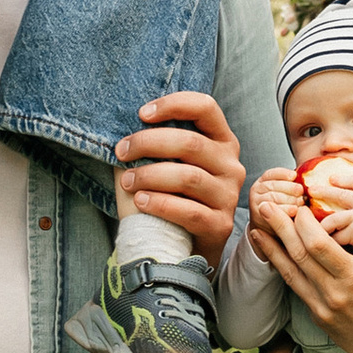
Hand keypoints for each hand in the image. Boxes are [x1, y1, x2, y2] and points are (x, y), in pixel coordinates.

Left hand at [112, 91, 245, 266]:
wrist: (185, 247)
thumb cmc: (172, 197)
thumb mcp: (169, 164)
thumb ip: (158, 143)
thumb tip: (125, 125)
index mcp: (222, 141)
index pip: (205, 107)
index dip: (173, 104)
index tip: (141, 114)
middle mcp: (231, 165)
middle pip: (191, 143)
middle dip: (148, 143)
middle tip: (121, 152)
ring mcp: (229, 196)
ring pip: (188, 177)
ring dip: (150, 176)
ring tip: (127, 182)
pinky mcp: (221, 225)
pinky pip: (189, 212)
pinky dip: (160, 204)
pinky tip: (140, 202)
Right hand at [248, 165, 305, 230]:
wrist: (270, 225)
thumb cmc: (283, 205)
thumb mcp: (286, 192)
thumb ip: (292, 185)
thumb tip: (309, 179)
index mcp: (264, 181)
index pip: (271, 174)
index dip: (283, 173)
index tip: (294, 175)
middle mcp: (257, 190)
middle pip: (272, 185)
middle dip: (289, 188)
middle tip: (301, 191)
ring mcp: (256, 202)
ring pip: (272, 197)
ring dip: (288, 199)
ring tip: (300, 202)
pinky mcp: (258, 215)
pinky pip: (271, 211)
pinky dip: (285, 210)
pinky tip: (294, 210)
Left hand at [252, 198, 352, 352]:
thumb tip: (329, 224)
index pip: (319, 243)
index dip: (304, 222)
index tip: (300, 206)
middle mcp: (335, 291)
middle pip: (300, 253)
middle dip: (280, 227)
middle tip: (265, 206)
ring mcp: (322, 306)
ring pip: (291, 270)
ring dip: (272, 247)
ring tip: (256, 228)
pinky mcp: (315, 315)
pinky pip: (295, 285)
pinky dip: (281, 266)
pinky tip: (272, 254)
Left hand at [301, 160, 352, 260]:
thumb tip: (351, 203)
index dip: (344, 179)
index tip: (332, 177)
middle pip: (341, 195)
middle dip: (324, 191)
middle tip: (311, 190)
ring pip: (333, 216)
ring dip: (321, 221)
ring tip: (311, 224)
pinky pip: (336, 235)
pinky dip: (328, 239)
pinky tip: (322, 242)